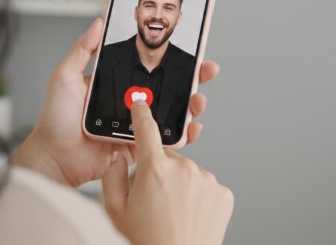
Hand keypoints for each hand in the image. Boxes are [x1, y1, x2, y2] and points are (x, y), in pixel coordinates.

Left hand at [10, 18, 219, 186]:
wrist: (53, 157)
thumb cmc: (55, 119)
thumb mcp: (65, 76)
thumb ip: (83, 50)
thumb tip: (99, 23)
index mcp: (119, 83)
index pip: (152, 67)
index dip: (173, 59)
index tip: (193, 49)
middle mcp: (132, 103)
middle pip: (171, 88)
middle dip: (194, 80)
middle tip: (208, 71)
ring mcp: (138, 126)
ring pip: (174, 114)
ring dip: (192, 106)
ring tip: (199, 101)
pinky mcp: (140, 147)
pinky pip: (166, 142)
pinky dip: (183, 136)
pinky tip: (191, 128)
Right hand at [102, 101, 233, 244]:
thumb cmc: (146, 243)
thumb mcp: (115, 211)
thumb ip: (112, 176)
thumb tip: (119, 157)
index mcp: (154, 170)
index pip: (146, 130)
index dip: (141, 114)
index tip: (141, 104)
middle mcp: (184, 169)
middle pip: (168, 158)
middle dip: (159, 172)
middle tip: (153, 200)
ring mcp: (207, 180)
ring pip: (188, 173)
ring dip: (180, 185)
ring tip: (173, 213)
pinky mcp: (223, 193)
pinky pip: (206, 187)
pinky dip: (198, 197)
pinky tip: (189, 216)